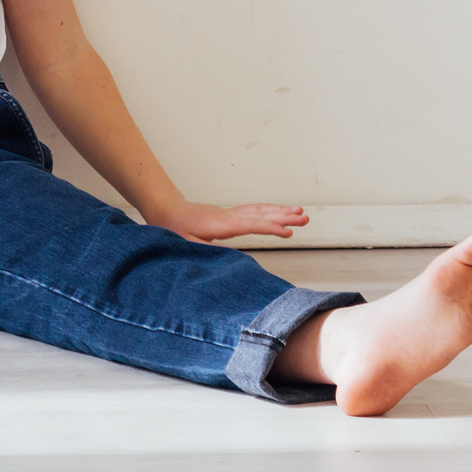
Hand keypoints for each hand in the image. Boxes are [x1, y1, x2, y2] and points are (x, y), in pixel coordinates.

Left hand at [146, 201, 308, 243]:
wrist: (167, 210)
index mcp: (221, 223)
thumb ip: (203, 252)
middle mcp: (229, 215)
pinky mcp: (230, 215)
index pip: (250, 224)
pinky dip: (269, 211)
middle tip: (304, 218)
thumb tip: (221, 262)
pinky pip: (254, 211)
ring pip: (259, 210)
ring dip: (280, 211)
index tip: (288, 232)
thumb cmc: (174, 227)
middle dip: (283, 216)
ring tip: (300, 212)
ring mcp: (230, 213)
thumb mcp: (185, 244)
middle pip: (260, 214)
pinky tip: (279, 212)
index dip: (270, 228)